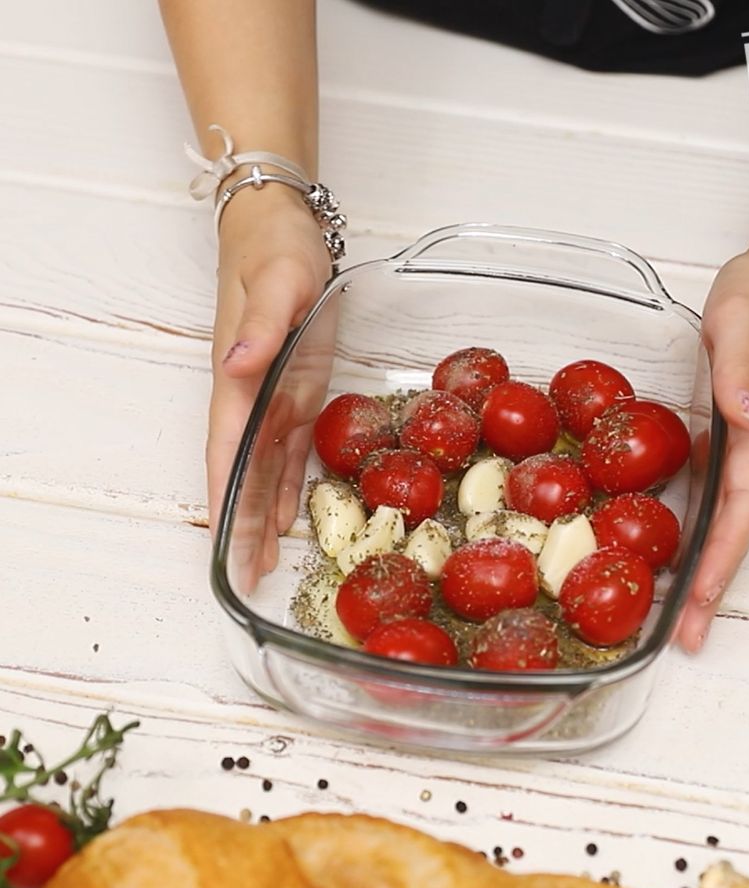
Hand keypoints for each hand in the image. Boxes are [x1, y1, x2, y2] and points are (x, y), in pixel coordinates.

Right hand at [208, 187, 331, 574]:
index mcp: (239, 377)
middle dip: (243, 522)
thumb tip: (234, 367)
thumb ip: (259, 328)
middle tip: (249, 573)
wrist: (282, 225)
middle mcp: (251, 395)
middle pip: (243, 470)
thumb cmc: (275, 249)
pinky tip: (287, 512)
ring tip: (265, 560)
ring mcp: (273, 395)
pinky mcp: (297, 389)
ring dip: (263, 513)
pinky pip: (289, 447)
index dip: (226, 496)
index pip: (228, 449)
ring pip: (265, 467)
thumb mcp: (277, 282)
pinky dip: (286, 482)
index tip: (222, 541)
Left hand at [676, 248, 748, 651]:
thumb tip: (741, 415)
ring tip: (677, 618)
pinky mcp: (725, 440)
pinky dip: (697, 535)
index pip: (743, 510)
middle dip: (713, 586)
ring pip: (725, 522)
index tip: (700, 601)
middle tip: (686, 639)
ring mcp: (740, 450)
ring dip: (705, 571)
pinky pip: (712, 499)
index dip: (722, 558)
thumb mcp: (742, 317)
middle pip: (735, 532)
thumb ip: (738, 365)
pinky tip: (671, 553)